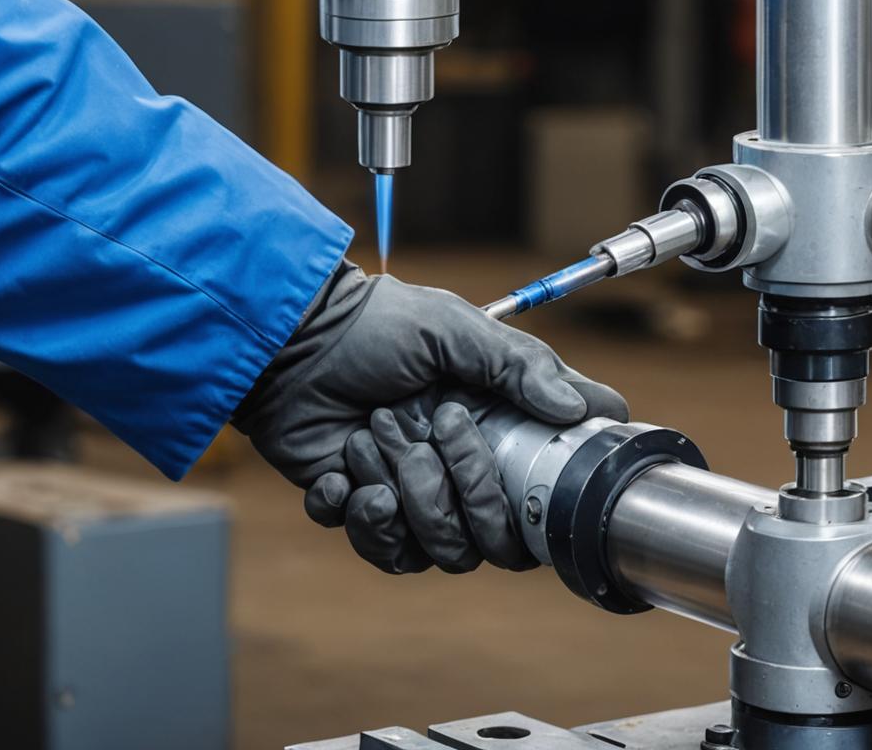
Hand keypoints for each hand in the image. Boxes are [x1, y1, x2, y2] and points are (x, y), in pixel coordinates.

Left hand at [233, 263, 627, 574]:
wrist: (293, 341)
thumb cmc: (378, 323)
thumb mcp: (455, 328)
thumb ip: (520, 366)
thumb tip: (578, 410)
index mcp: (497, 429)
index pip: (543, 498)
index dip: (533, 499)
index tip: (508, 457)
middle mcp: (462, 471)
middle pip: (493, 542)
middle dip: (461, 493)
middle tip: (428, 434)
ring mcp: (413, 495)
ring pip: (436, 549)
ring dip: (404, 494)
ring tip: (370, 437)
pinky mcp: (362, 511)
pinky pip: (377, 547)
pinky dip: (355, 510)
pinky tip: (340, 468)